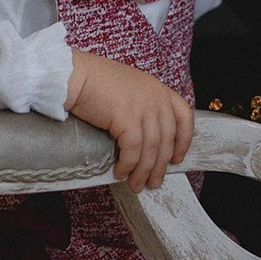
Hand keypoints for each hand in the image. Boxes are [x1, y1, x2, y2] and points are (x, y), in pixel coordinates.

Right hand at [64, 50, 194, 192]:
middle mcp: (155, 98)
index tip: (176, 158)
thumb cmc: (96, 81)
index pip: (184, 116)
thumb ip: (142, 106)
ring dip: (143, 171)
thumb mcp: (130, 89)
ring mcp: (143, 107)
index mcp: (159, 89)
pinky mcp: (127, 118)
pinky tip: (120, 172)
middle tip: (153, 182)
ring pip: (151, 149)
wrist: (76, 74)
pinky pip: (133, 150)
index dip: (184, 140)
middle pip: (167, 139)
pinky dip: (128, 165)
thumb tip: (143, 139)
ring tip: (136, 184)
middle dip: (160, 166)